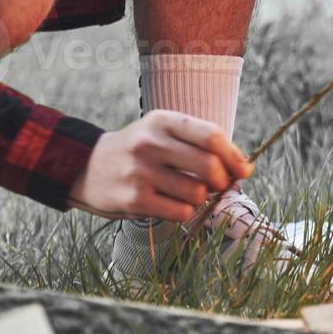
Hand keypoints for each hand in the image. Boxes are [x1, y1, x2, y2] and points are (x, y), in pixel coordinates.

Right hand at [66, 111, 253, 221]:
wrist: (87, 167)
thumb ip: (202, 144)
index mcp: (163, 121)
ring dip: (202, 198)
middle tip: (219, 185)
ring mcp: (141, 172)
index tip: (244, 170)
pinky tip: (172, 204)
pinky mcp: (134, 199)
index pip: (211, 136)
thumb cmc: (141, 151)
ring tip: (190, 192)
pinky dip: (185, 212)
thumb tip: (244, 169)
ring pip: (197, 193)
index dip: (234, 156)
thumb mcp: (165, 132)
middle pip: (209, 166)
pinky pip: (180, 212)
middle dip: (223, 181)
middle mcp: (151, 143)